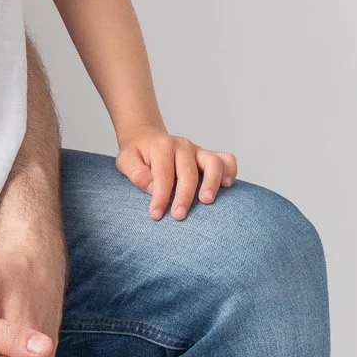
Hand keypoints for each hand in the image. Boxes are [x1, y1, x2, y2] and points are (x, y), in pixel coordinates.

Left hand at [116, 128, 237, 219]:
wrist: (146, 139)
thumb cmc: (137, 155)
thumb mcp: (126, 161)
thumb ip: (137, 173)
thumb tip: (153, 188)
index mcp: (161, 147)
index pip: (163, 174)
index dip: (160, 196)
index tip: (156, 215)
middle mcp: (182, 146)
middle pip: (188, 171)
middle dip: (184, 196)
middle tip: (178, 216)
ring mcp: (197, 150)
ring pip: (213, 162)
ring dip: (212, 182)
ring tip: (207, 201)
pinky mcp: (208, 156)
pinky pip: (226, 159)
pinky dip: (230, 171)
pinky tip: (227, 186)